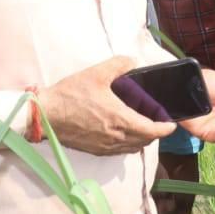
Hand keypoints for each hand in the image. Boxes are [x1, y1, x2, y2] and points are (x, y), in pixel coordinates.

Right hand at [37, 56, 177, 154]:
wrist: (43, 116)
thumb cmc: (69, 95)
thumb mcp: (96, 73)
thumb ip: (119, 64)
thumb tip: (133, 61)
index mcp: (120, 120)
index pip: (153, 131)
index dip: (166, 129)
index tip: (171, 123)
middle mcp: (115, 137)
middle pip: (146, 141)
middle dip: (155, 133)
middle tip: (157, 121)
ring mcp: (104, 146)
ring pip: (133, 147)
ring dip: (142, 139)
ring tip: (142, 126)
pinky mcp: (94, 150)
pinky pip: (119, 151)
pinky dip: (127, 144)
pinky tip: (123, 133)